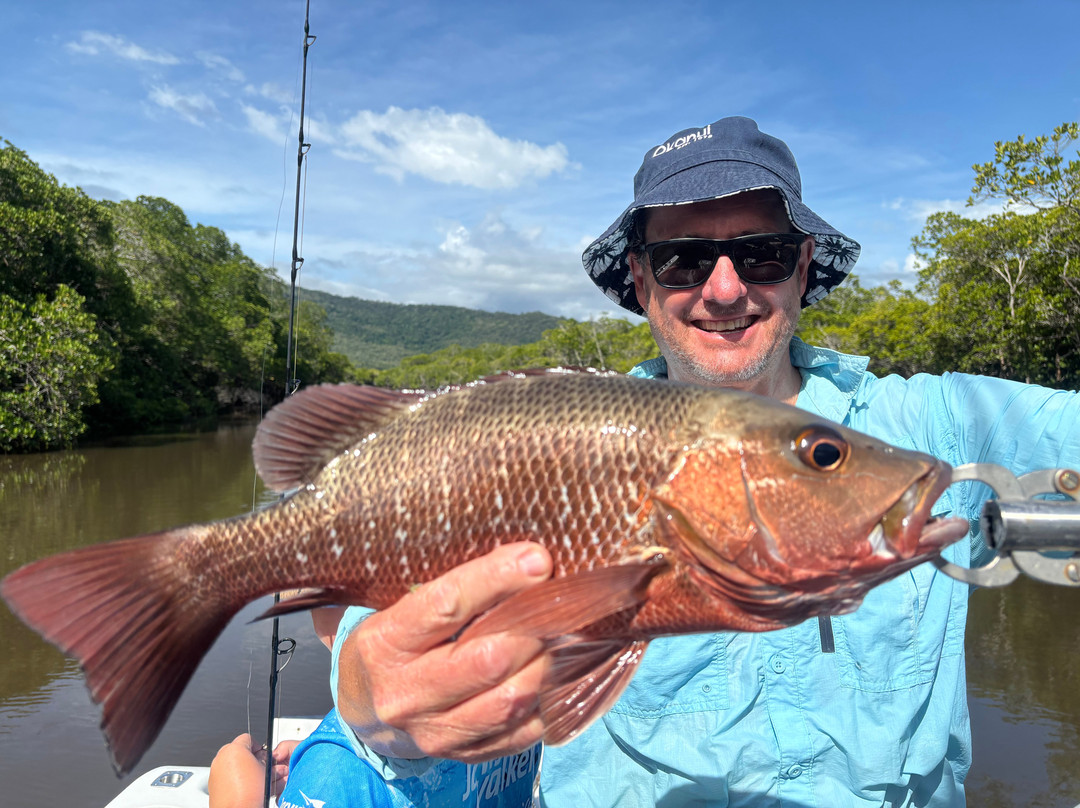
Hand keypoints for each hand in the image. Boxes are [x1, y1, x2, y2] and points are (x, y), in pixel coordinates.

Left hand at [208, 733, 298, 807]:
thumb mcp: (266, 772)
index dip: (259, 748)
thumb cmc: (249, 794)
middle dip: (251, 758)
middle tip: (260, 768)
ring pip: (231, 763)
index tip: (264, 756)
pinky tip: (244, 788)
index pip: (249, 738)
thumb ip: (267, 760)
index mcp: (235, 749)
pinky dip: (233, 779)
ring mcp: (215, 771)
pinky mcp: (212, 784)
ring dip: (242, 769)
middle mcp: (222, 758)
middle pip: (239, 750)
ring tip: (253, 780)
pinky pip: (224, 775)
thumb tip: (267, 760)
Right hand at [336, 542, 552, 762]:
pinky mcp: (460, 756)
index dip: (498, 579)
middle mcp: (405, 693)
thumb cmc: (393, 645)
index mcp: (386, 643)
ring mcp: (433, 732)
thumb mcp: (401, 609)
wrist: (364, 710)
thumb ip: (454, 592)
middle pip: (487, 660)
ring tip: (566, 636)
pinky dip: (546, 702)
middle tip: (561, 603)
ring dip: (548, 665)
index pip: (447, 605)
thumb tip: (525, 562)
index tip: (538, 559)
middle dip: (534, 627)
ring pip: (509, 701)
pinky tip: (557, 675)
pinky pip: (519, 733)